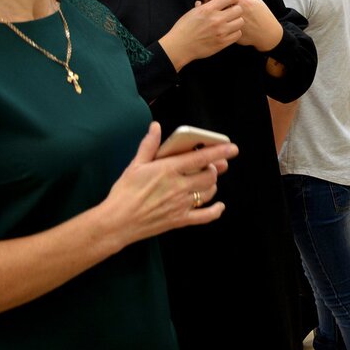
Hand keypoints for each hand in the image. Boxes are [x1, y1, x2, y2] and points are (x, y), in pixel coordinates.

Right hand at [100, 122, 233, 246]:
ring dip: (212, 185)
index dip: (219, 151)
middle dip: (215, 169)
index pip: (201, 158)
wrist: (116, 222)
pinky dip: (215, 211)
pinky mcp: (179, 220)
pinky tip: (219, 206)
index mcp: (168, 170)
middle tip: (213, 165)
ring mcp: (181, 204)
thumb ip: (149, 145)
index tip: (232, 147)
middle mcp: (178, 187)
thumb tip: (156, 127)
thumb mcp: (135, 165)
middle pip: (209, 175)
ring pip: (209, 192)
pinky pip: (205, 216)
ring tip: (207, 180)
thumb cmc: (124, 193)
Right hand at [160, 0, 243, 68]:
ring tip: (230, 23)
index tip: (230, 1)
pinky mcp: (223, 42)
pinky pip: (238, 34)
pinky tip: (229, 32)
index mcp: (208, 9)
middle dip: (235, 10)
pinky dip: (235, 32)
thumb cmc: (184, 28)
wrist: (180, 46)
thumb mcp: (193, 12)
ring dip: (236, 21)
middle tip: (231, 13)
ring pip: (240, 22)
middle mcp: (216, 19)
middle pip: (238, 9)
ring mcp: (221, 31)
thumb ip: (205, 4)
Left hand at [197, 0, 283, 52]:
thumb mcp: (257, 1)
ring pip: (217, 11)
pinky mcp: (230, 30)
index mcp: (243, 1)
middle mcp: (236, 9)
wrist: (267, 35)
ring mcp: (232, 20)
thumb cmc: (263, 16)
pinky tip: (205, 13)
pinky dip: (211, 17)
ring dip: (207, 4)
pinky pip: (218, 22)